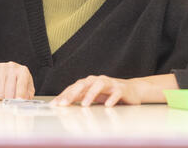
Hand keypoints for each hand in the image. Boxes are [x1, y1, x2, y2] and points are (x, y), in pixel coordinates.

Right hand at [0, 62, 34, 99]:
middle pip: (10, 91)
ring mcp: (2, 68)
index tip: (18, 101)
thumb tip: (25, 99)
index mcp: (23, 71)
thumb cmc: (15, 79)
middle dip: (10, 98)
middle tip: (10, 98)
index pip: (22, 85)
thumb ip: (28, 93)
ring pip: (0, 92)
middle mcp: (13, 67)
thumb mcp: (25, 84)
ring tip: (4, 92)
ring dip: (2, 96)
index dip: (20, 95)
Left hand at [51, 74, 178, 106]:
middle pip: (83, 84)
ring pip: (99, 85)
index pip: (74, 87)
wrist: (132, 90)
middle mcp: (98, 80)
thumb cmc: (109, 93)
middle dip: (73, 94)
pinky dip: (112, 99)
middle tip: (64, 103)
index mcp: (89, 82)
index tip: (55, 104)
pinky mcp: (122, 89)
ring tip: (84, 105)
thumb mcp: (93, 96)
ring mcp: (110, 83)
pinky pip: (116, 93)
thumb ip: (80, 98)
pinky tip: (107, 105)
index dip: (64, 95)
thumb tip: (63, 103)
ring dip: (91, 95)